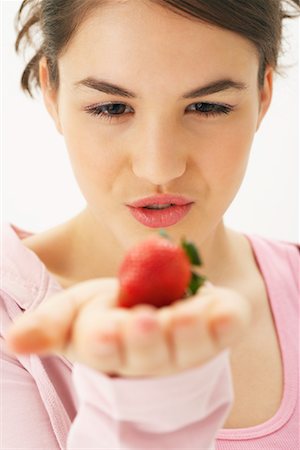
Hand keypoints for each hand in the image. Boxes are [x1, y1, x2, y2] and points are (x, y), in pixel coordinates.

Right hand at [6, 278, 250, 376]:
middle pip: (149, 353)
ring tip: (188, 316)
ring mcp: (188, 347)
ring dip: (189, 334)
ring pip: (189, 347)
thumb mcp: (75, 311)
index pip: (106, 349)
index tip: (103, 332)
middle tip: (145, 321)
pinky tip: (228, 312)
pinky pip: (226, 329)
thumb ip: (48, 324)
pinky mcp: (217, 330)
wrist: (157, 304)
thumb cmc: (112, 311)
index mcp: (113, 348)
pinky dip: (228, 321)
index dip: (106, 341)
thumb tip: (12, 342)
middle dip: (146, 340)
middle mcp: (152, 355)